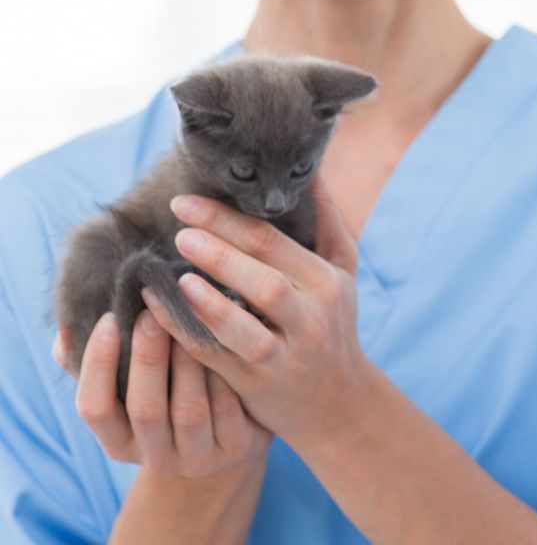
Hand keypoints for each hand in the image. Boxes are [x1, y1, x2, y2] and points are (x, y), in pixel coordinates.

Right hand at [57, 310, 268, 477]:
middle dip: (147, 358)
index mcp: (118, 442)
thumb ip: (94, 362)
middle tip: (153, 312)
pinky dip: (226, 377)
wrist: (228, 437)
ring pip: (190, 411)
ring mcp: (196, 459)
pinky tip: (227, 342)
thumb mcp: (130, 386)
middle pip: (145, 409)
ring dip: (189, 363)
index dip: (98, 365)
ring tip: (193, 319)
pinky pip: (230, 412)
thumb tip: (67, 330)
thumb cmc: (168, 395)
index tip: (109, 318)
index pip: (94, 408)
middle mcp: (154, 457)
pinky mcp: (236, 450)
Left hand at [148, 180, 376, 447]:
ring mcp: (283, 356)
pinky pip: (215, 358)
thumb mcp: (342, 272)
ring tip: (174, 277)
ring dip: (206, 302)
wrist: (338, 401)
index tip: (185, 203)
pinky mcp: (256, 386)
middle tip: (178, 231)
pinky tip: (157, 313)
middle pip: (263, 282)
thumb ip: (327, 222)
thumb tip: (311, 171)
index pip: (274, 244)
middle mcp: (310, 319)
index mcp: (327, 283)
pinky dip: (185, 334)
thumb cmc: (333, 323)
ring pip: (243, 327)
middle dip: (219, 254)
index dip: (228, 221)